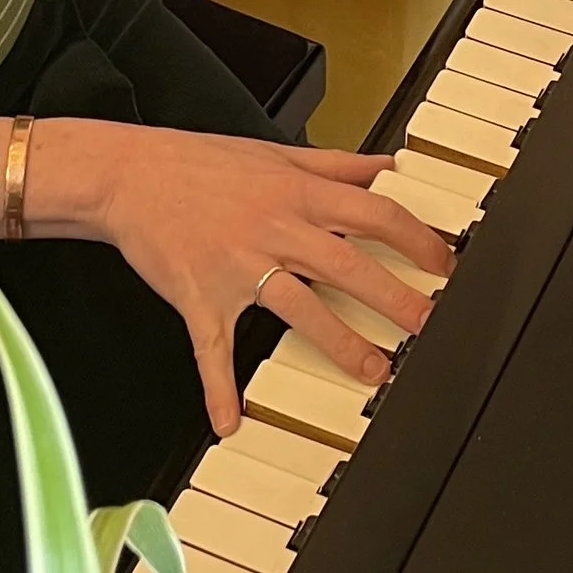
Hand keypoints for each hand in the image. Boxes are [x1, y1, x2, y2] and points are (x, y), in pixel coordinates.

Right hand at [28, 121, 454, 434]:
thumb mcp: (276, 152)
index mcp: (298, 191)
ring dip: (340, 344)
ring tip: (374, 371)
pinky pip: (211, 349)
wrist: (128, 173)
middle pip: (349, 264)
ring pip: (299, 308)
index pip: (374, 212)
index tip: (444, 263)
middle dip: (395, 298)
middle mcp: (275, 227)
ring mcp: (238, 265)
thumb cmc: (202, 164)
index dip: (416, 239)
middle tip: (427, 325)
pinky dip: (219, 388)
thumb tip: (389, 167)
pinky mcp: (200, 296)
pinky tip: (228, 420)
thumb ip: (337, 163)